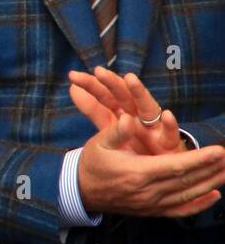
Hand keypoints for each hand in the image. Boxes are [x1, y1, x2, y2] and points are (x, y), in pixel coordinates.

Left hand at [69, 67, 183, 155]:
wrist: (160, 172)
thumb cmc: (136, 145)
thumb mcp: (110, 128)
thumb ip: (94, 109)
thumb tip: (73, 88)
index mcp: (123, 112)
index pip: (105, 95)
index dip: (91, 85)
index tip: (73, 76)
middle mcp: (138, 116)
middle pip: (124, 96)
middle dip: (112, 83)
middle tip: (99, 71)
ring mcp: (154, 128)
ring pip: (148, 108)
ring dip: (140, 93)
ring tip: (130, 79)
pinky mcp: (171, 144)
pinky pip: (171, 135)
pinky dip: (170, 125)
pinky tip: (166, 115)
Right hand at [77, 119, 224, 217]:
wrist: (81, 191)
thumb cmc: (92, 163)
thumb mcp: (98, 143)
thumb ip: (116, 132)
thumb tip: (127, 119)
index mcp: (137, 172)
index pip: (176, 166)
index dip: (199, 160)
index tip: (218, 151)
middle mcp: (148, 191)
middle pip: (188, 181)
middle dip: (211, 170)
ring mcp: (152, 203)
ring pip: (188, 196)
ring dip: (211, 184)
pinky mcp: (152, 211)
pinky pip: (180, 210)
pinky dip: (200, 205)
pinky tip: (214, 196)